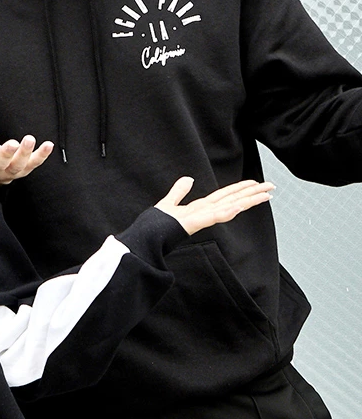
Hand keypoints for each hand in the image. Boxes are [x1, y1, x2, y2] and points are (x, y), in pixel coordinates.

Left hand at [155, 177, 274, 235]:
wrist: (146, 239)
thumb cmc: (157, 225)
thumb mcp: (169, 203)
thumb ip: (179, 191)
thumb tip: (189, 178)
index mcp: (200, 208)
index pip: (225, 195)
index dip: (240, 189)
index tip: (256, 183)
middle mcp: (204, 213)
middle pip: (232, 199)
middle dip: (251, 193)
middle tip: (271, 186)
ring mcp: (200, 218)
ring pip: (228, 207)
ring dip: (246, 200)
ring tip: (265, 194)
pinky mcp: (192, 223)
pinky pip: (211, 216)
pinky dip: (225, 212)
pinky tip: (238, 206)